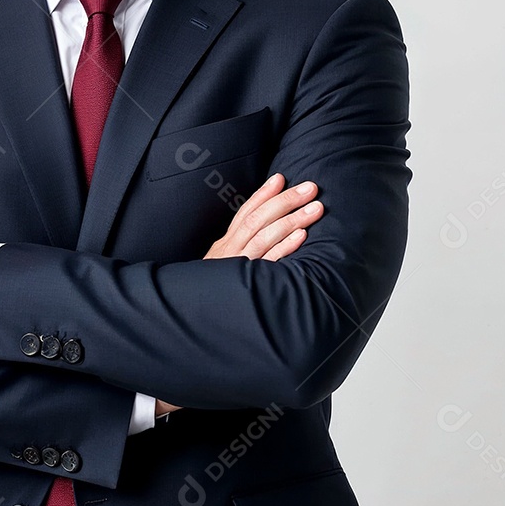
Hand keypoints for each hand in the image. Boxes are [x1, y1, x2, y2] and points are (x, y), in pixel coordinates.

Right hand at [155, 174, 322, 415]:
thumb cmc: (210, 299)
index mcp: (223, 247)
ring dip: (292, 219)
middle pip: (258, 219)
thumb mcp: (218, 270)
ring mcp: (237, 269)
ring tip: (315, 207)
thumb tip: (259, 237)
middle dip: (285, 200)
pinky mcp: (245, 287)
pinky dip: (285, 247)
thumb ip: (233, 254)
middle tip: (311, 187)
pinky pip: (268, 264)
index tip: (281, 177)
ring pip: (265, 236)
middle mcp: (229, 254)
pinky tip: (302, 237)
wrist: (190, 328)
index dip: (263, 194)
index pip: (244, 213)